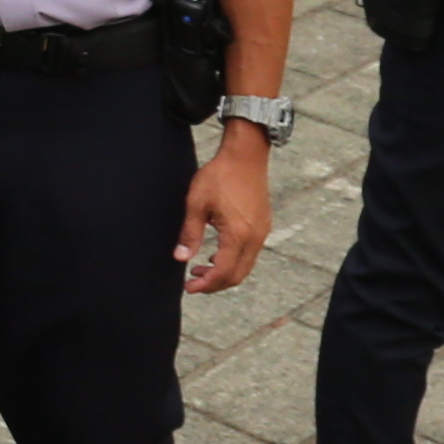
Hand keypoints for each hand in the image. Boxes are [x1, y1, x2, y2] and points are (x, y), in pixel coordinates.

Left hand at [178, 128, 273, 295]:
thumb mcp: (196, 204)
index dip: (205, 285)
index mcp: (238, 235)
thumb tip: (181, 258)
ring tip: (200, 269)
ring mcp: (262, 232)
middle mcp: (255, 237)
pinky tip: (216, 254)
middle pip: (237, 275)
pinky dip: (234, 261)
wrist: (245, 156)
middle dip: (215, 284)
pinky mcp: (263, 225)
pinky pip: (250, 254)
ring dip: (224, 273)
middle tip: (192, 282)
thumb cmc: (219, 176)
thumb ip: (189, 233)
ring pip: (245, 266)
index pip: (223, 272)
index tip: (188, 288)